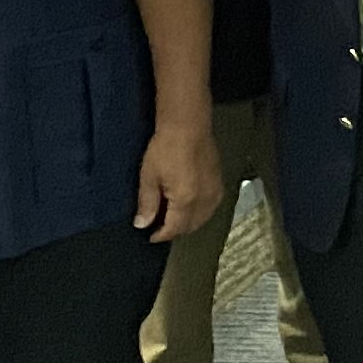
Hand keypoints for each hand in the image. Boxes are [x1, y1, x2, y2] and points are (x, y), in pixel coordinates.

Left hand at [133, 120, 223, 241]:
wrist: (188, 126)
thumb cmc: (165, 149)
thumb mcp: (149, 177)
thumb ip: (147, 203)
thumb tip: (142, 224)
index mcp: (186, 200)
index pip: (174, 228)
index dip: (161, 235)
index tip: (150, 236)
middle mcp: (204, 200)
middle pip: (191, 226)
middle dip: (176, 231)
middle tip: (160, 228)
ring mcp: (215, 192)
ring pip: (203, 218)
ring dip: (189, 223)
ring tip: (174, 219)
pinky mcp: (219, 183)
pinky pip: (212, 207)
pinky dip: (201, 213)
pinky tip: (191, 207)